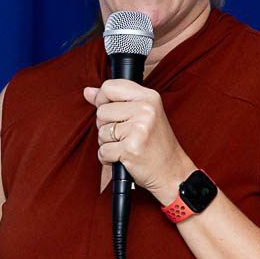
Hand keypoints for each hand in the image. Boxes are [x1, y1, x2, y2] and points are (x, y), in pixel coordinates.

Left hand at [83, 81, 194, 205]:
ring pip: (101, 132)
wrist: (172, 171)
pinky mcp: (130, 149)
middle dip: (106, 126)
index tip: (112, 113)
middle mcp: (145, 109)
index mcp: (149, 97)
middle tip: (126, 134)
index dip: (102, 100)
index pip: (109, 87)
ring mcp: (138, 129)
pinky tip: (124, 157)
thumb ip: (114, 100)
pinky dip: (108, 158)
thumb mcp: (141, 114)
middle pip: (101, 111)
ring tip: (126, 146)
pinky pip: (103, 151)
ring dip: (108, 143)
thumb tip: (88, 92)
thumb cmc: (155, 144)